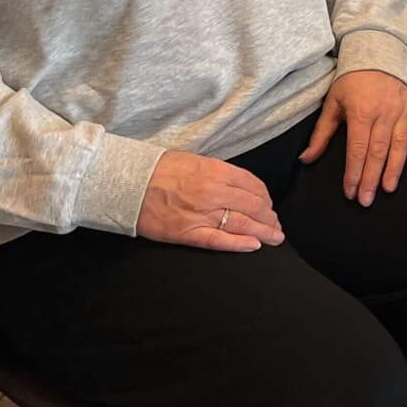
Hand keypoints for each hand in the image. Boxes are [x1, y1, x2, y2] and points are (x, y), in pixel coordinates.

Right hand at [137, 150, 284, 251]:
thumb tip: (240, 183)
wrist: (129, 183)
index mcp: (217, 171)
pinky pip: (218, 241)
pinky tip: (254, 246)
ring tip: (275, 238)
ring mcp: (202, 214)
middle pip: (253, 206)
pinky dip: (239, 244)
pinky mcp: (187, 233)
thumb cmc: (161, 169)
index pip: (253, 185)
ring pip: (242, 224)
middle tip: (276, 225)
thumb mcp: (196, 160)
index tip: (269, 205)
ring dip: (263, 232)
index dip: (266, 198)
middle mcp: (214, 192)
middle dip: (269, 217)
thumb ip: (219, 172)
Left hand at [299, 69, 406, 205]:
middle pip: (378, 151)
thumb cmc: (352, 80)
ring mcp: (401, 111)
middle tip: (367, 199)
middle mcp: (383, 112)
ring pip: (400, 145)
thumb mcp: (332, 103)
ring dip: (395, 168)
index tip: (350, 191)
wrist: (376, 53)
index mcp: (361, 111)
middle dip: (371, 177)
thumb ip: (321, 133)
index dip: (354, 172)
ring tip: (388, 188)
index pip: (357, 148)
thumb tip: (306, 158)